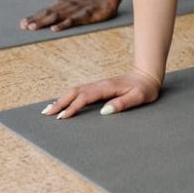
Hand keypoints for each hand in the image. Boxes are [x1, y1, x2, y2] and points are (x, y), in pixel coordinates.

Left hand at [20, 0, 116, 31]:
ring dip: (43, 22)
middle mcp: (66, 5)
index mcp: (63, 4)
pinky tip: (54, 29)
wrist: (106, 0)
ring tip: (33, 28)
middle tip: (23, 26)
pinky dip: (62, 25)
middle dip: (35, 20)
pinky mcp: (84, 15)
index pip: (46, 11)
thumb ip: (61, 6)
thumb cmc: (89, 4)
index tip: (22, 23)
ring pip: (56, 17)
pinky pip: (71, 21)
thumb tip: (49, 8)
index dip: (34, 17)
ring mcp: (75, 10)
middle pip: (48, 13)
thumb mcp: (72, 3)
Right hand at [41, 68, 161, 119]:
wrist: (147, 75)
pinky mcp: (99, 87)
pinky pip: (80, 91)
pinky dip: (69, 96)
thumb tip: (105, 111)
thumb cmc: (145, 88)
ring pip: (76, 90)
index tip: (62, 117)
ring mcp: (99, 85)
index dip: (73, 107)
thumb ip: (123, 103)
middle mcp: (100, 85)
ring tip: (48, 109)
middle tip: (46, 114)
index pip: (85, 98)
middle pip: (75, 92)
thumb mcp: (139, 97)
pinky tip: (63, 102)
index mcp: (107, 88)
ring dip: (62, 99)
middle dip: (60, 102)